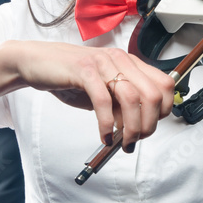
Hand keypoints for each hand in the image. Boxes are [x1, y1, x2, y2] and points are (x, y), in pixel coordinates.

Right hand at [11, 41, 174, 149]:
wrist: (37, 63)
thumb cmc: (71, 78)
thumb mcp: (103, 92)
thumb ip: (121, 105)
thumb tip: (136, 128)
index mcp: (129, 63)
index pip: (165, 84)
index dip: (164, 110)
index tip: (150, 127)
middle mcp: (120, 60)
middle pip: (153, 94)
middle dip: (149, 124)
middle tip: (135, 141)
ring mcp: (103, 63)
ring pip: (132, 98)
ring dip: (130, 128)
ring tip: (122, 143)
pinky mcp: (84, 70)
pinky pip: (103, 100)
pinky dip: (106, 124)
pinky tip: (104, 136)